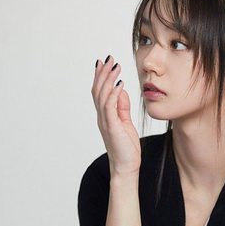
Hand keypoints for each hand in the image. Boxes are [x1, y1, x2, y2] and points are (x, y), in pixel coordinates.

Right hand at [93, 55, 140, 176]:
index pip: (100, 92)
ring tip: (115, 66)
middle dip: (103, 73)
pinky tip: (119, 84)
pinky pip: (110, 107)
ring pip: (102, 96)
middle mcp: (102, 117)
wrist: (126, 167)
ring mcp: (106, 122)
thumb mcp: (126, 122)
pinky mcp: (112, 127)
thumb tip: (122, 90)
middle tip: (109, 58)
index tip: (104, 62)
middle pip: (98, 90)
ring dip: (108, 79)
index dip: (101, 76)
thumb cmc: (126, 147)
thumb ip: (122, 106)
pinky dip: (114, 94)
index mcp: (105, 115)